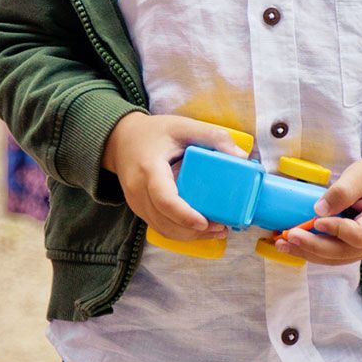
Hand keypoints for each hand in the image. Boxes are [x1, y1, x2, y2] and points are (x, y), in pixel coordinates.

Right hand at [103, 111, 242, 242]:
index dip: (184, 215)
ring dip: (189, 235)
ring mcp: (137, 203)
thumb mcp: (182, 126)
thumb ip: (212, 136)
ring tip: (216, 230)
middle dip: (194, 231)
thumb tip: (241, 156)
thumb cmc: (153, 132)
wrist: (120, 140)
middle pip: (164, 221)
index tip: (204, 222)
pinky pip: (160, 227)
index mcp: (149, 168)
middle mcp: (138, 190)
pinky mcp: (140, 210)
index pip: (163, 198)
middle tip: (221, 227)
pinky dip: (180, 232)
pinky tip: (201, 230)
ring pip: (163, 229)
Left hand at [271, 147, 361, 266]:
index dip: (337, 231)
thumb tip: (318, 210)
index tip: (316, 221)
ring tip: (282, 243)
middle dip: (314, 246)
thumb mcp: (360, 174)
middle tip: (289, 236)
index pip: (360, 235)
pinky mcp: (354, 249)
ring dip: (308, 252)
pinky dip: (312, 251)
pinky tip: (293, 244)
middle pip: (345, 252)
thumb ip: (342, 191)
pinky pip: (333, 255)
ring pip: (336, 258)